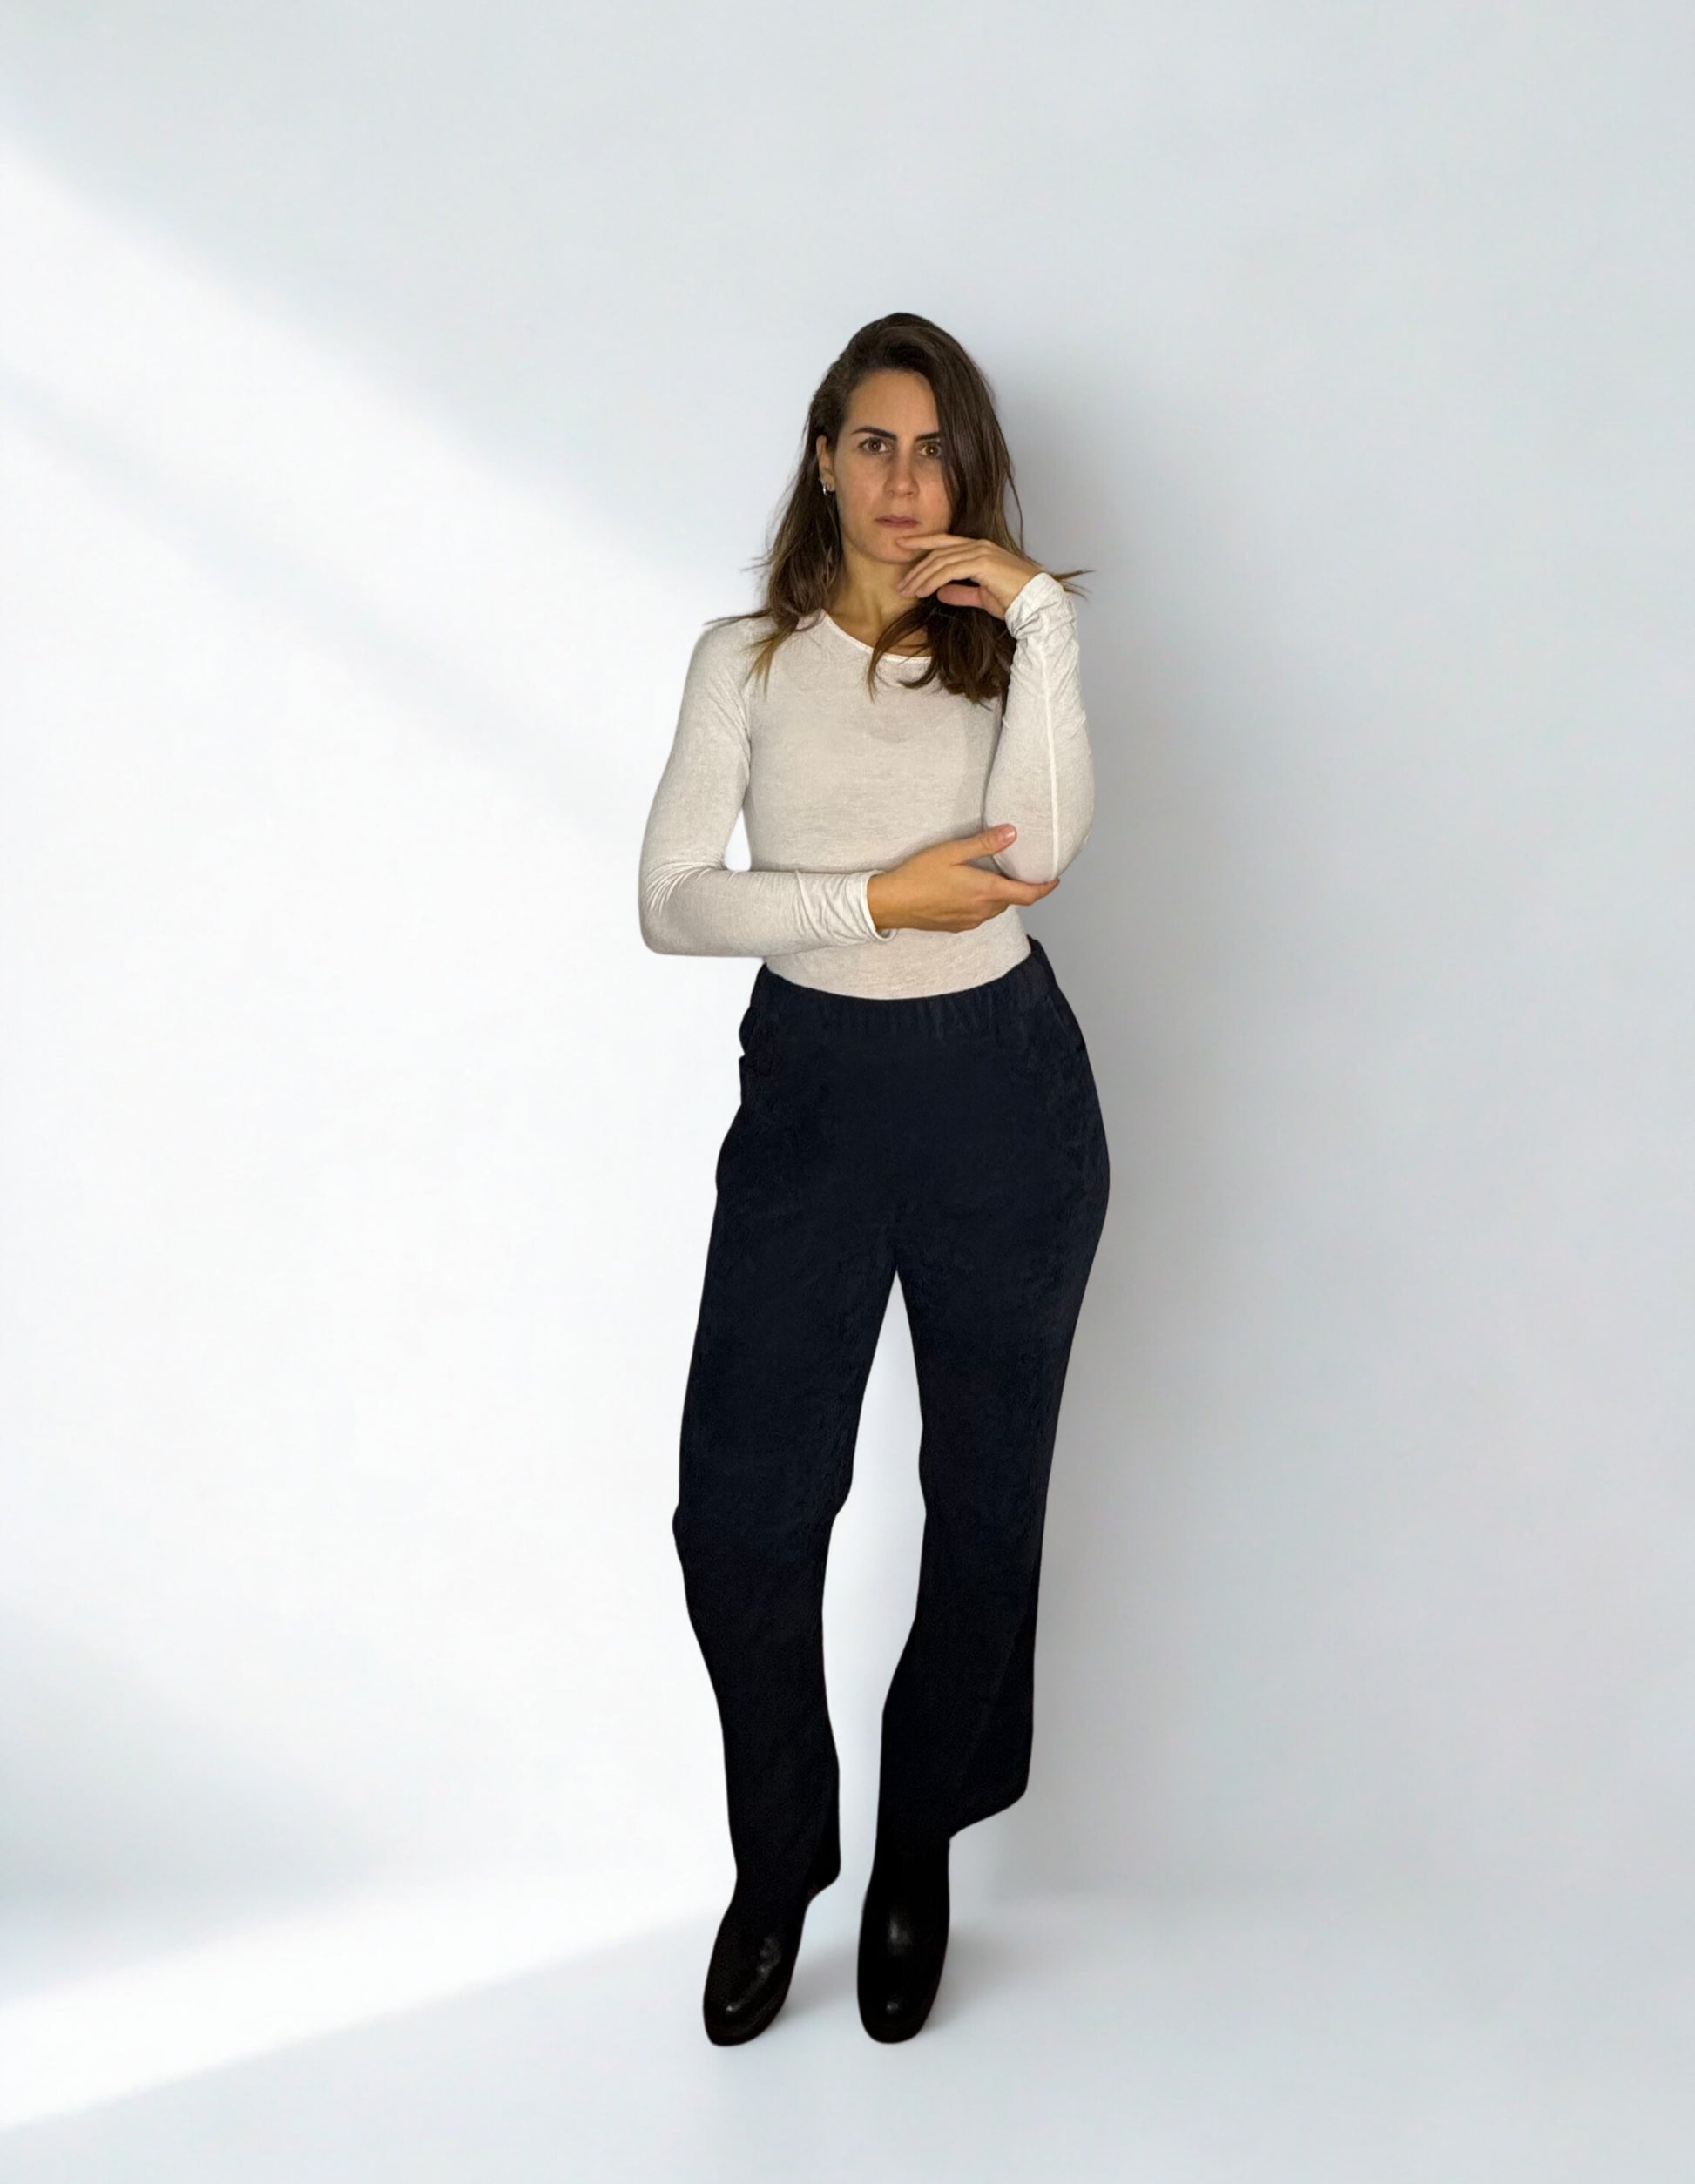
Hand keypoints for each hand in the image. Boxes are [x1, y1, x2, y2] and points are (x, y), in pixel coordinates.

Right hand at [866, 824, 1058, 934]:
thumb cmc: (917, 876)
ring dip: (1002, 895)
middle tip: (1024, 870)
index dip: (1045, 887)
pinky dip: (985, 903)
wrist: (891, 904)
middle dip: (1022, 887)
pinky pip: (980, 915)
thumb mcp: (951, 852)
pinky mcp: (957, 926)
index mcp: (985, 891)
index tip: (1054, 878)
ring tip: (999, 877)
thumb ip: (984, 844)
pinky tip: (972, 890)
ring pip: (996, 908)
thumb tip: (1012, 833)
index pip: (1028, 894)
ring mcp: (970, 921)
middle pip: (1013, 900)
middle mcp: (982, 910)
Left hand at [891, 533, 1044, 618]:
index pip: (945, 542)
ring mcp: (981, 552)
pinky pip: (949, 570)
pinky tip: (922, 591)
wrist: (1036, 603)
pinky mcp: (982, 563)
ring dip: (921, 577)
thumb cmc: (1013, 600)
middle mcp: (979, 546)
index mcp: (979, 549)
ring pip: (941, 561)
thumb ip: (961, 593)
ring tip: (907, 591)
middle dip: (916, 567)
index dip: (922, 542)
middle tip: (901, 584)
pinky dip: (932, 580)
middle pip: (939, 552)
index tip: (903, 546)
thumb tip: (941, 593)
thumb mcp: (981, 596)